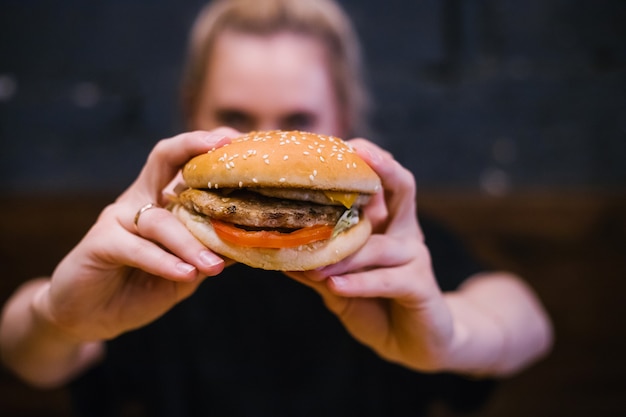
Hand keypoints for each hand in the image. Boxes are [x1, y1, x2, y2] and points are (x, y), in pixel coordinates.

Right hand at [35, 128, 237, 341]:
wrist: (90, 316)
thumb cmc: (140, 288)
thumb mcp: (185, 271)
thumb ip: (209, 254)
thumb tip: (250, 243)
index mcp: (162, 200)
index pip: (185, 162)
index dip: (209, 148)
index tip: (239, 140)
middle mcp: (140, 200)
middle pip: (163, 159)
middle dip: (194, 147)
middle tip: (224, 148)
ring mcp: (118, 218)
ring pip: (160, 220)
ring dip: (190, 243)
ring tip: (215, 265)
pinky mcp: (100, 243)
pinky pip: (137, 248)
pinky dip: (164, 262)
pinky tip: (186, 274)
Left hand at [285, 139, 455, 370]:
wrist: (413, 343)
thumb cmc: (374, 306)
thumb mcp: (338, 284)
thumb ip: (316, 265)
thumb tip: (275, 249)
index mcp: (384, 224)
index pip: (378, 181)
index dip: (364, 159)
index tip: (336, 144)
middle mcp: (403, 232)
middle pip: (401, 186)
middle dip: (381, 166)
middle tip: (354, 153)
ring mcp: (415, 257)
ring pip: (380, 244)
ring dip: (346, 253)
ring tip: (315, 263)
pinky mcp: (421, 286)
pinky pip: (388, 279)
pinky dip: (359, 282)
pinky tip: (335, 286)